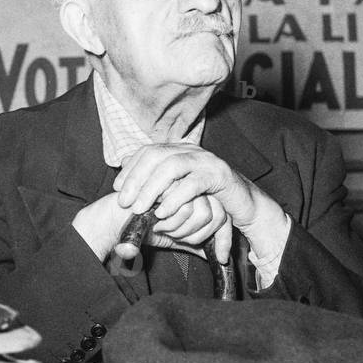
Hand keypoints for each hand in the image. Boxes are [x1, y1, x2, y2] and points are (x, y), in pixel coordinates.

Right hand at [72, 188, 230, 261]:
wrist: (116, 222)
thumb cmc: (143, 229)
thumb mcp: (178, 239)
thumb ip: (199, 243)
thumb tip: (221, 256)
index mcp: (199, 196)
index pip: (224, 217)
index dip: (225, 240)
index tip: (222, 258)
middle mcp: (195, 185)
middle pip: (219, 215)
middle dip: (196, 236)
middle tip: (172, 236)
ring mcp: (184, 178)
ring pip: (205, 213)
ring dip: (181, 230)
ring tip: (161, 227)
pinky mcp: (172, 180)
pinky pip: (188, 208)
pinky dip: (172, 224)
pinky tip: (156, 222)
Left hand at [114, 143, 259, 226]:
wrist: (245, 203)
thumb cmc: (207, 198)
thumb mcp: (177, 188)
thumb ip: (156, 181)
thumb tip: (124, 174)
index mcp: (178, 150)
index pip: (147, 151)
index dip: (130, 169)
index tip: (117, 188)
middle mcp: (190, 150)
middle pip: (155, 155)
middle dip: (135, 179)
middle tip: (124, 202)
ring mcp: (205, 160)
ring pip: (171, 166)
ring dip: (151, 188)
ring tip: (139, 208)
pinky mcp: (219, 174)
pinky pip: (193, 183)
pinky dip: (175, 198)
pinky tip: (163, 212)